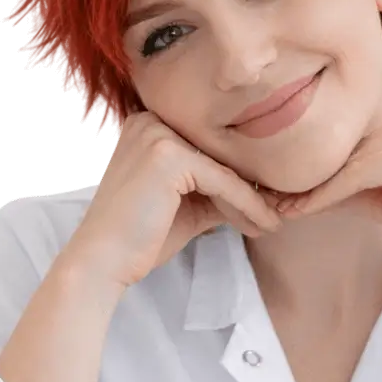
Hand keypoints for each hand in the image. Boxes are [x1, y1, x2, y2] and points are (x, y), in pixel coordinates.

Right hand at [66, 111, 283, 288]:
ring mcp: (158, 134)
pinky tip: (264, 225)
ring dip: (254, 200)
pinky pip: (224, 182)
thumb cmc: (141, 236)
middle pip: (219, 154)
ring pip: (225, 169)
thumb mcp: (187, 205)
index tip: (269, 199)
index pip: (209, 148)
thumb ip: (218, 190)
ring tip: (274, 222)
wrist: (102, 262)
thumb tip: (263, 189)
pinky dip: (248, 206)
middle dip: (252, 186)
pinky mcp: (169, 156)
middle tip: (279, 210)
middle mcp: (152, 119)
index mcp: (151, 123)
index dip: (240, 175)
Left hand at [277, 99, 381, 275]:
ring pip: (351, 162)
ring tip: (277, 207)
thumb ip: (356, 184)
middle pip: (353, 148)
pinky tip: (299, 210)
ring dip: (312, 188)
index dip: (323, 167)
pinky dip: (326, 195)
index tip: (285, 187)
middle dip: (312, 176)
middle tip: (269, 195)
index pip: (361, 141)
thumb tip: (306, 187)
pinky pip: (358, 175)